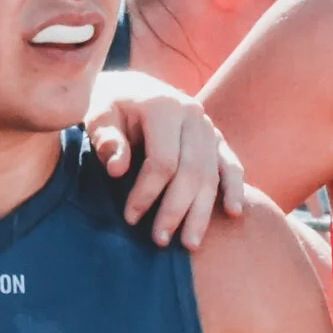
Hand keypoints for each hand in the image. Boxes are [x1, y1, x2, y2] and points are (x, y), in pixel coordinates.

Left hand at [83, 70, 245, 247]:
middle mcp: (192, 114)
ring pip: (212, 174)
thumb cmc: (110, 107)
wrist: (130, 88)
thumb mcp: (98, 116)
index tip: (129, 218)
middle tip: (159, 241)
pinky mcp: (216, 138)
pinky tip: (233, 213)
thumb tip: (118, 169)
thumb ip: (106, 139)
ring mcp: (208, 127)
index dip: (147, 192)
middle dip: (176, 210)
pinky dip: (234, 188)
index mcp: (164, 106)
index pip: (163, 160)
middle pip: (191, 171)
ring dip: (202, 211)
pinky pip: (230, 165)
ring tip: (190, 244)